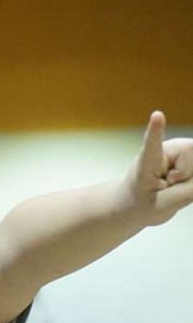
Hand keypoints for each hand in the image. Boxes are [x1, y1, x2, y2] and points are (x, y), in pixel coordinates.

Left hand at [121, 111, 192, 227]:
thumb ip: (189, 192)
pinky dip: (191, 180)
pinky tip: (179, 180)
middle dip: (186, 178)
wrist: (135, 202)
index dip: (155, 131)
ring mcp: (179, 149)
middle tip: (167, 186)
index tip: (156, 115)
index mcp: (147, 162)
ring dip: (190, 181)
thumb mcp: (163, 206)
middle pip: (192, 158)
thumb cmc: (142, 203)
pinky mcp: (189, 152)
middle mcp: (165, 149)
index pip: (152, 145)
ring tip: (172, 185)